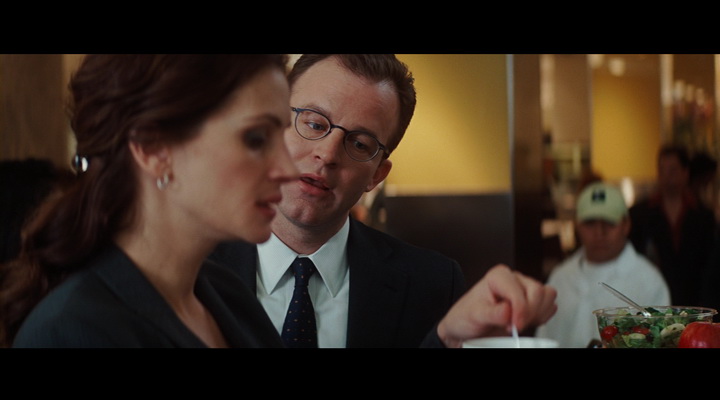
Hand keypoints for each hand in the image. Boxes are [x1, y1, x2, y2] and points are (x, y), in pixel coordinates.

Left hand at [436, 264, 556, 347]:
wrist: (468, 327)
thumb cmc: (467, 317)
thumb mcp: (474, 316)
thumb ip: (492, 313)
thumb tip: (508, 311)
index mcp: (498, 276)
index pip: (519, 291)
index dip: (520, 310)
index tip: (513, 327)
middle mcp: (514, 279)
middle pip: (538, 291)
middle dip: (530, 313)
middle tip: (515, 327)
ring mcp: (525, 288)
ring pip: (548, 295)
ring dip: (538, 313)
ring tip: (519, 323)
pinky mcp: (533, 300)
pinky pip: (550, 305)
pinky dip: (543, 316)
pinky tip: (526, 322)